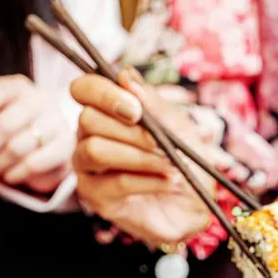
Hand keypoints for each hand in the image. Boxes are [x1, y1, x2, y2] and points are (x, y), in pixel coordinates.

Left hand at [0, 75, 73, 192]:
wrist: (43, 152)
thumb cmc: (8, 133)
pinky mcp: (65, 146)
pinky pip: (34, 163)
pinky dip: (15, 174)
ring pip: (17, 147)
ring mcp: (56, 121)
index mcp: (17, 87)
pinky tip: (7, 178)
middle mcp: (39, 99)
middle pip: (4, 124)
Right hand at [70, 72, 211, 248]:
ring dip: (139, 156)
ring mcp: (88, 167)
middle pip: (88, 119)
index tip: (136, 110)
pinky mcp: (95, 196)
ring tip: (170, 164)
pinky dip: (148, 180)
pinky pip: (115, 182)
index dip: (104, 94)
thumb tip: (125, 76)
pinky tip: (170, 181)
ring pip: (95, 150)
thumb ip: (150, 101)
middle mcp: (87, 135)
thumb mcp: (175, 124)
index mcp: (104, 111)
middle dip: (131, 132)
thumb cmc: (183, 159)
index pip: (82, 89)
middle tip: (161, 143)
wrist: (195, 202)